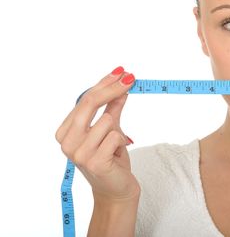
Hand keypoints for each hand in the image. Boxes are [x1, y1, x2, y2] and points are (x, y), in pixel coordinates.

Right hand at [55, 66, 139, 200]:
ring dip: (118, 130)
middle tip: (130, 78)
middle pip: (89, 104)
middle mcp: (67, 142)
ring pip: (107, 120)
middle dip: (112, 88)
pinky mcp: (94, 162)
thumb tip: (121, 86)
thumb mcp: (111, 129)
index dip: (104, 84)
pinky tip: (116, 154)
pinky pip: (115, 136)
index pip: (85, 100)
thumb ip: (112, 108)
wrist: (116, 190)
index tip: (121, 72)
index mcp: (66, 132)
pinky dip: (121, 142)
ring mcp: (79, 153)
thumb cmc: (111, 159)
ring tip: (115, 146)